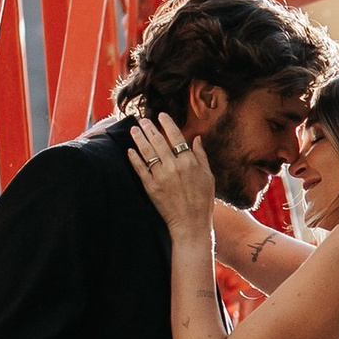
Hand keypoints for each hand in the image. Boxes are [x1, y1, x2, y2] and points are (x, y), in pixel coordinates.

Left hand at [129, 113, 217, 239]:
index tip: (161, 115)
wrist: (191, 223)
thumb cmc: (203, 201)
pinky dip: (135, 158)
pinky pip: (140, 169)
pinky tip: (130, 150)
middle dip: (149, 128)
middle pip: (159, 141)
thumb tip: (196, 139)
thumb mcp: (208, 176)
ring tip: (134, 129)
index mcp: (189, 162)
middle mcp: (174, 166)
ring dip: (139, 139)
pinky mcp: (151, 187)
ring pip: (147, 152)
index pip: (176, 136)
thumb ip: (201, 156)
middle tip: (142, 119)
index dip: (167, 124)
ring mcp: (161, 176)